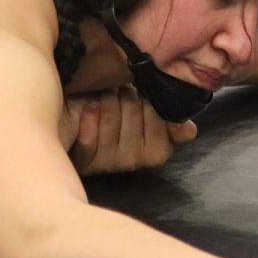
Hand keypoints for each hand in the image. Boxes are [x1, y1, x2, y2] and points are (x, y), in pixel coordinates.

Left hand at [60, 86, 196, 174]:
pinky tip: (88, 108)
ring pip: (113, 121)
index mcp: (154, 148)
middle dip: (126, 98)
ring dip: (106, 102)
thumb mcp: (143, 107)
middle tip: (118, 94)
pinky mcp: (86, 162)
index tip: (143, 96)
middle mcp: (134, 160)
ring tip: (101, 99)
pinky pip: (91, 140)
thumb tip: (187, 128)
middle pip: (136, 115)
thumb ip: (169, 117)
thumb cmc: (110, 105)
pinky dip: (89, 118)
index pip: (163, 125)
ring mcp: (109, 163)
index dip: (150, 105)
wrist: (70, 111)